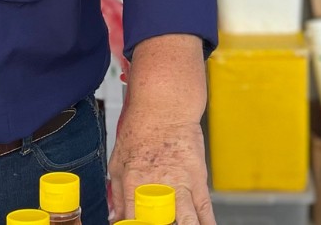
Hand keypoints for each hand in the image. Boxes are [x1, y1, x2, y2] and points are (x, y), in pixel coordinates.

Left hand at [107, 108, 214, 224]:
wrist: (165, 106)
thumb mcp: (118, 161)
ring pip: (187, 220)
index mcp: (133, 183)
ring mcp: (180, 184)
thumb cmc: (140, 129)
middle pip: (161, 222)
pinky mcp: (198, 180)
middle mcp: (157, 186)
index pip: (131, 220)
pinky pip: (204, 208)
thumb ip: (116, 193)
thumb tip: (114, 217)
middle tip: (159, 223)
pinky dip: (206, 223)